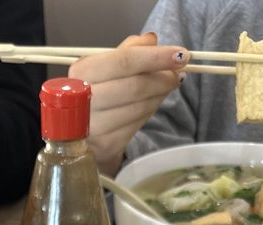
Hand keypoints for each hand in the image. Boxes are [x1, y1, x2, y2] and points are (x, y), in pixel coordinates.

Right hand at [68, 33, 188, 175]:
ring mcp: (93, 126)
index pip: (124, 61)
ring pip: (140, 107)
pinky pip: (138, 125)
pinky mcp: (106, 145)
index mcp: (81, 73)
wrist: (85, 129)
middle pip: (135, 86)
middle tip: (177, 75)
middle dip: (163, 79)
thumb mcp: (107, 65)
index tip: (181, 55)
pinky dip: (150, 111)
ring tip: (165, 87)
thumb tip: (152, 40)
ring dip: (159, 95)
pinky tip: (151, 103)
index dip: (155, 57)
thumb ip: (129, 49)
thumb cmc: (99, 90)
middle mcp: (82, 100)